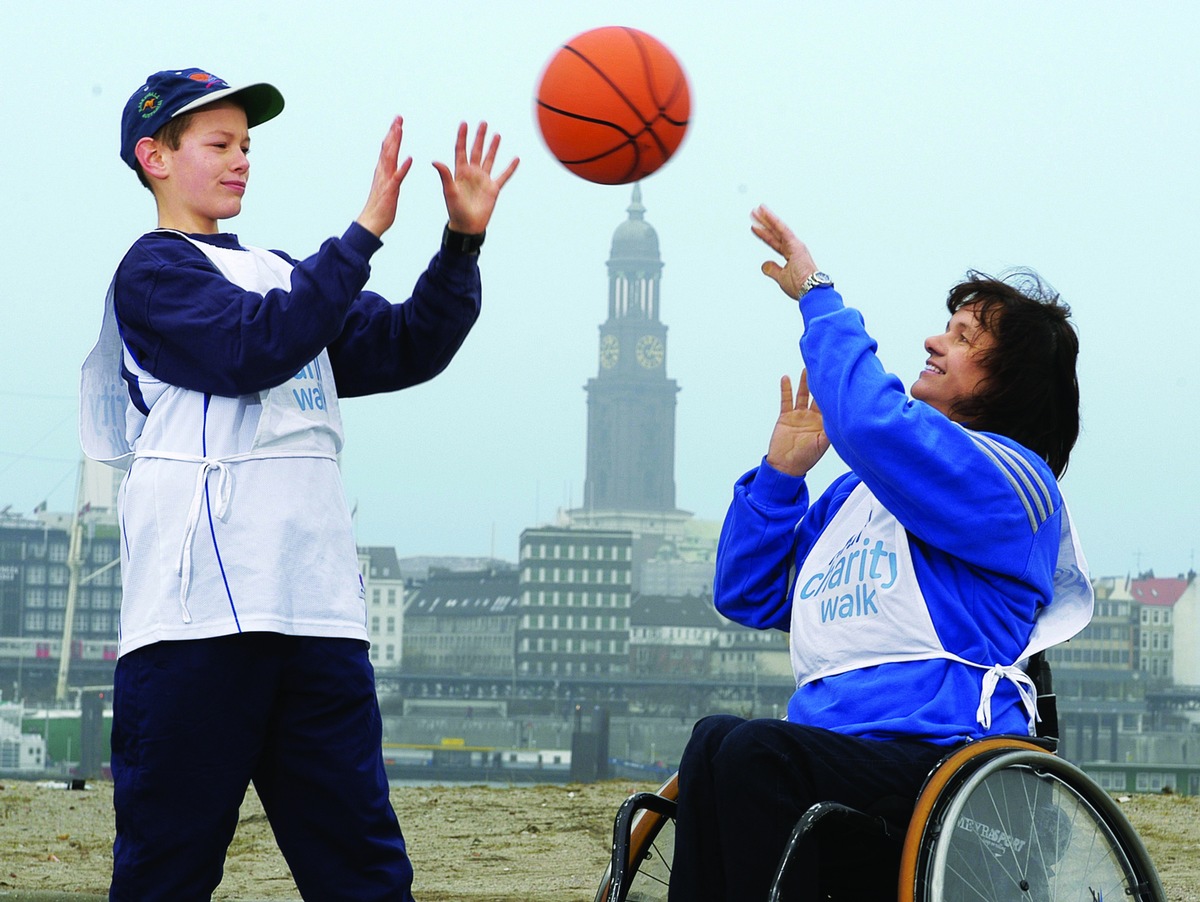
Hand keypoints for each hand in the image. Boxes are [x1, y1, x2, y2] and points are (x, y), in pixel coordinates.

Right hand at [357, 117, 413, 237]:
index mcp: (382, 171)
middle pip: (388, 148)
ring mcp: (386, 180)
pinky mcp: (391, 190)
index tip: (397, 122)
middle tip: (399, 117)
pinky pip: (398, 177)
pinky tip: (409, 158)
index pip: (387, 149)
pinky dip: (403, 167)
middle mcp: (382, 172)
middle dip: (393, 132)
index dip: (392, 135)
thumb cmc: (380, 207)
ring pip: (390, 157)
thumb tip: (392, 165)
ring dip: (395, 143)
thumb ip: (389, 174)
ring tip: (400, 129)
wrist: (372, 222)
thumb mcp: (386, 186)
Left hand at [434, 121, 519, 233]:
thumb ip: (445, 175)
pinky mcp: (493, 189)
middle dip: (479, 137)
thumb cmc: (455, 210)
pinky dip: (510, 168)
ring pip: (489, 159)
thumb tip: (435, 161)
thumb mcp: (449, 191)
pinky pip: (503, 176)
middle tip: (483, 123)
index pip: (461, 150)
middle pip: (476, 150)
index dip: (462, 137)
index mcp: (460, 172)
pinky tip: (515, 159)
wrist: (467, 226)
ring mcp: (483, 180)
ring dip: (493, 147)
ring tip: (497, 135)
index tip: (464, 123)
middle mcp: (472, 173)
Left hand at [751, 205, 817, 299]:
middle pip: (775, 233)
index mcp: (791, 255)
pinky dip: (773, 220)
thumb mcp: (781, 278)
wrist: (811, 290)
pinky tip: (765, 213)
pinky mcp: (796, 245)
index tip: (755, 227)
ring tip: (757, 210)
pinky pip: (782, 230)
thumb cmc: (801, 286)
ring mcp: (795, 245)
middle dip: (764, 223)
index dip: (764, 234)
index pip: (774, 242)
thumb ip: (772, 270)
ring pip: (778, 228)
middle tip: (754, 213)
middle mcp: (793, 248)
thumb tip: (764, 265)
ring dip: (767, 218)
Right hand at [766, 371, 829, 476]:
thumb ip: (831, 431)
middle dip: (821, 383)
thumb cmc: (806, 458)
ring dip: (804, 382)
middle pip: (817, 396)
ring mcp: (799, 416)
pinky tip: (786, 378)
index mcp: (823, 423)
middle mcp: (812, 417)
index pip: (830, 404)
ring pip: (802, 395)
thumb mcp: (822, 444)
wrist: (785, 466)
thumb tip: (841, 418)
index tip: (838, 379)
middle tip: (825, 368)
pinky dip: (786, 389)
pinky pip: (786, 400)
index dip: (834, 392)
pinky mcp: (785, 416)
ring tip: (807, 369)